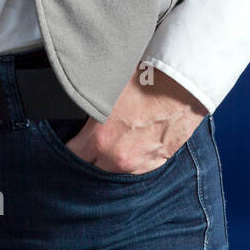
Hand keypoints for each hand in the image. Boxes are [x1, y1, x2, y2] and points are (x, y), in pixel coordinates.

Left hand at [65, 64, 207, 173]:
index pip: (72, 155)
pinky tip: (133, 142)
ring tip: (115, 139)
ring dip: (112, 157)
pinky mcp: (157, 162)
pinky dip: (133, 157)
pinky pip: (137, 166)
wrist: (183, 86)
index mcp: (100, 140)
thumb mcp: (107, 88)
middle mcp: (118, 158)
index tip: (66, 144)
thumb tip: (77, 103)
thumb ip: (89, 105)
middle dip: (89, 156)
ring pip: (116, 168)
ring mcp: (140, 164)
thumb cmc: (147, 81)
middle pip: (93, 167)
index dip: (67, 149)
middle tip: (88, 143)